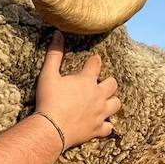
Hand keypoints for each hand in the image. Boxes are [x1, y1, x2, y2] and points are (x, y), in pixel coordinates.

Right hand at [35, 30, 120, 149]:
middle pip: (112, 84)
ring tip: (105, 101)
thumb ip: (54, 54)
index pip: (96, 64)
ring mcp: (100, 113)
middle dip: (108, 82)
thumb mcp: (48, 75)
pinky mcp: (97, 130)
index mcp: (87, 80)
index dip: (95, 61)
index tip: (94, 60)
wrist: (51, 129)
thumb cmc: (49, 100)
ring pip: (115, 104)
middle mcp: (98, 95)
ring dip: (112, 101)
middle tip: (100, 83)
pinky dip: (107, 125)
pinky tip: (103, 124)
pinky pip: (109, 127)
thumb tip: (57, 33)